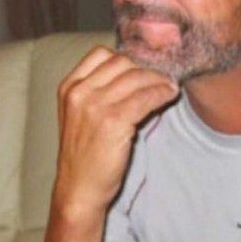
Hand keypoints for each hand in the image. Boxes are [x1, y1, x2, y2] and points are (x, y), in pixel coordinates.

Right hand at [54, 46, 178, 213]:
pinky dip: (162, 93)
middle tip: (164, 76)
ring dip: (160, 79)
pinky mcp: (113, 121)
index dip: (128, 56)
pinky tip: (170, 96)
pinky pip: (146, 97)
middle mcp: (79, 92)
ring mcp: (94, 106)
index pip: (101, 53)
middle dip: (147, 67)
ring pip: (137, 77)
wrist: (79, 188)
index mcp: (69, 87)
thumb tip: (140, 72)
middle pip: (122, 62)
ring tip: (171, 86)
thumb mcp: (83, 115)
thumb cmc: (86, 153)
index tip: (145, 65)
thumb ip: (101, 91)